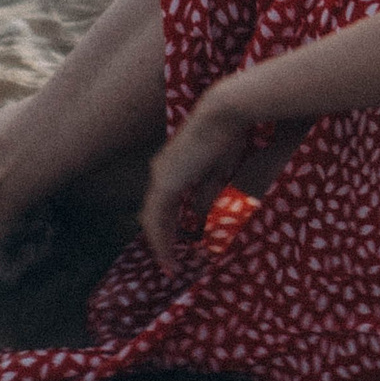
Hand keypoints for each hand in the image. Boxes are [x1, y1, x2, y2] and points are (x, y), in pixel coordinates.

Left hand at [141, 86, 256, 273]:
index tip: (181, 242)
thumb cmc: (227, 136)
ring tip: (169, 265)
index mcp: (173, 167)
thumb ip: (207, 193)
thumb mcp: (218, 172)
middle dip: (161, 239)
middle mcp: (161, 171)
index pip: (165, 203)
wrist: (223, 115)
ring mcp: (160, 176)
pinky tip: (168, 255)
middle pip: (154, 213)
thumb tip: (201, 215)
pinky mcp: (165, 182)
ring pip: (152, 219)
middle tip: (169, 262)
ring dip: (160, 243)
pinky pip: (157, 220)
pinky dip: (161, 240)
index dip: (170, 225)